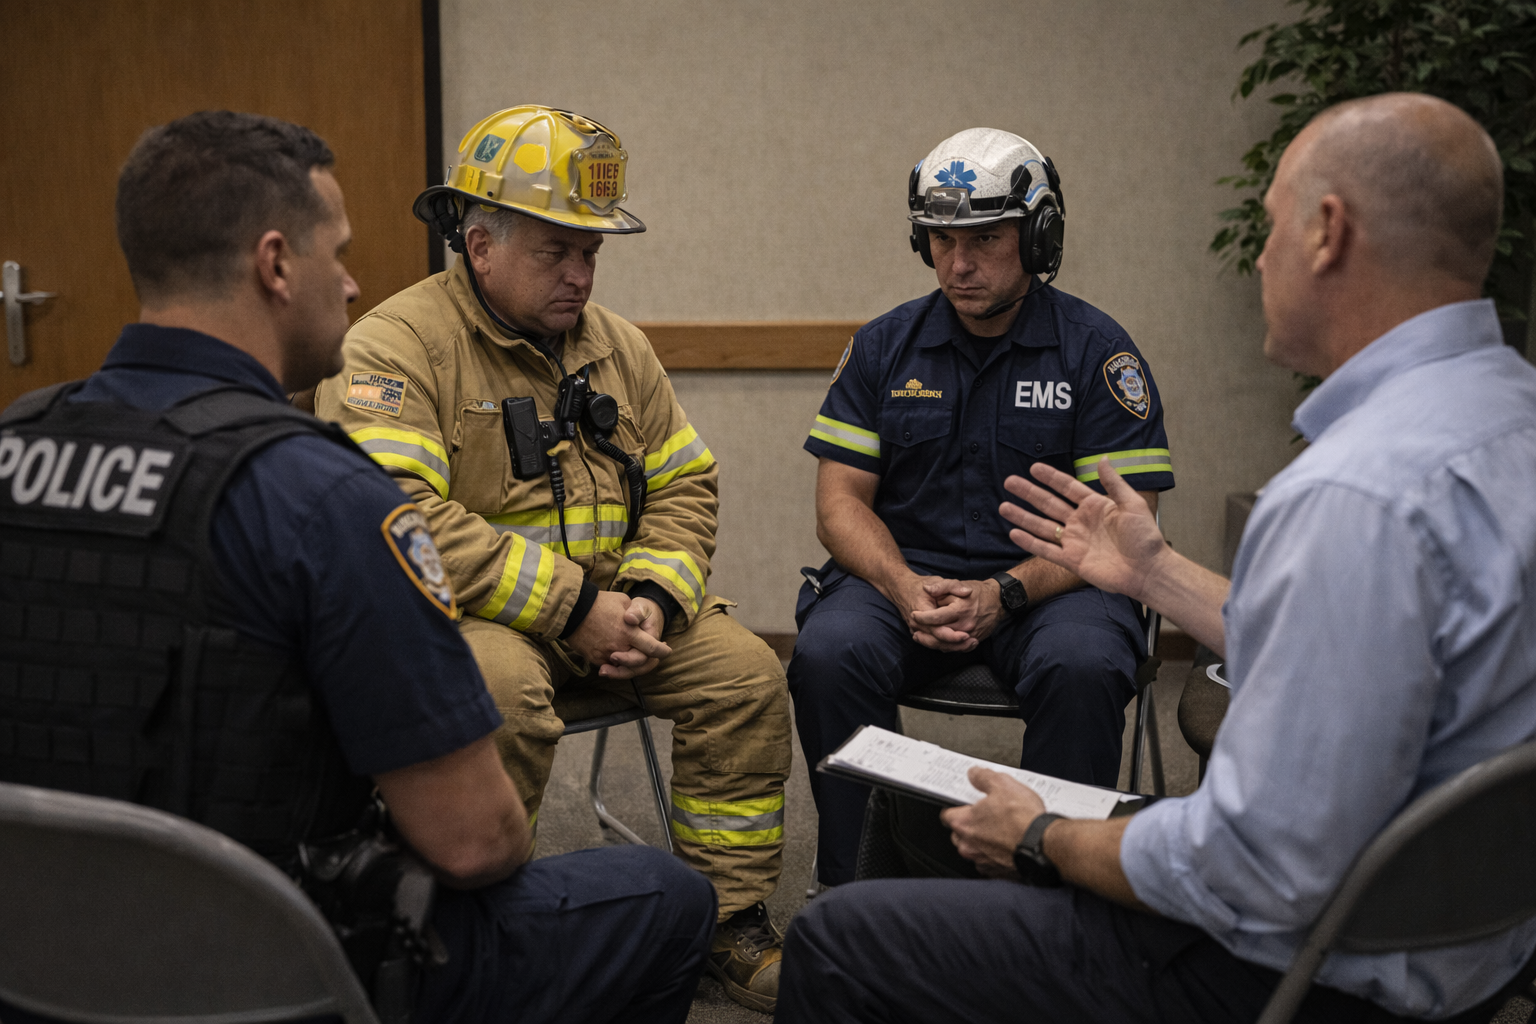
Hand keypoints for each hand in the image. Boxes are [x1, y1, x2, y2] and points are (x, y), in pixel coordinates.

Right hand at [567, 591, 671, 678]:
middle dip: (646, 660)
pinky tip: (617, 655)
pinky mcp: (594, 659)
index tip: (666, 650)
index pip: (652, 648)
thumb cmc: (599, 602)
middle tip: (651, 656)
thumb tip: (639, 621)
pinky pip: (609, 665)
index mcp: (629, 632)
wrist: (572, 610)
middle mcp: (620, 647)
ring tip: (633, 655)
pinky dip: (614, 663)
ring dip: (630, 662)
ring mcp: (606, 655)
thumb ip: (635, 614)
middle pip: (639, 662)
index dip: (662, 652)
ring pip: (624, 667)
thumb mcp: (623, 601)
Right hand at [887, 573, 976, 651]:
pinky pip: (932, 643)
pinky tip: (961, 644)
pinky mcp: (919, 632)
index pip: (937, 629)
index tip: (967, 634)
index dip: (952, 635)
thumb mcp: (937, 580)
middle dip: (956, 645)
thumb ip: (952, 585)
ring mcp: (916, 629)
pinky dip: (946, 645)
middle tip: (973, 642)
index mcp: (922, 611)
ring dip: (953, 647)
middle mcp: (917, 624)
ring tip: (971, 644)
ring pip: (935, 644)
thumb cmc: (920, 585)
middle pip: (937, 641)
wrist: (901, 589)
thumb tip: (967, 592)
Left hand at [908, 578, 1002, 648]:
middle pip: (940, 634)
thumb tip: (926, 589)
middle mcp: (966, 625)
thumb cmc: (977, 591)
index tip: (913, 614)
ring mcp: (971, 634)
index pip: (937, 617)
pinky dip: (945, 646)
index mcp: (960, 610)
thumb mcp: (959, 583)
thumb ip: (942, 586)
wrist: (999, 601)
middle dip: (925, 633)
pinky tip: (935, 643)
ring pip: (948, 644)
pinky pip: (957, 648)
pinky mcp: (975, 639)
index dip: (923, 617)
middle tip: (913, 629)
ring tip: (919, 638)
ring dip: (932, 643)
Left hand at [940, 767, 1046, 877]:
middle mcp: (968, 845)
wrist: (1044, 845)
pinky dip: (997, 855)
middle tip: (988, 815)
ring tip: (1003, 829)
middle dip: (970, 825)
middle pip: (959, 834)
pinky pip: (991, 863)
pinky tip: (1010, 844)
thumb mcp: (1002, 784)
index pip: (947, 815)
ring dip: (984, 842)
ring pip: (975, 850)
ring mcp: (983, 861)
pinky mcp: (998, 873)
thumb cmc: (1023, 819)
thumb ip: (983, 777)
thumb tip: (975, 774)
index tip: (967, 804)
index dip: (957, 807)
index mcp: (963, 823)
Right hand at [999, 459, 1166, 603]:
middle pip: (1049, 504)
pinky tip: (1014, 533)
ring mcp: (1074, 541)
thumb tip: (1103, 459)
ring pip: (1042, 526)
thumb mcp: (1132, 504)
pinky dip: (1030, 542)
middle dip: (1029, 493)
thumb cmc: (1145, 538)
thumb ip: (1114, 483)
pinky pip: (1046, 550)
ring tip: (1003, 507)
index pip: (1067, 488)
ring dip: (1023, 517)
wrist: (1147, 570)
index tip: (1033, 468)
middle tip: (1010, 482)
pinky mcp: (1072, 560)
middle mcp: (1081, 522)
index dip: (1051, 478)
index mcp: (1095, 506)